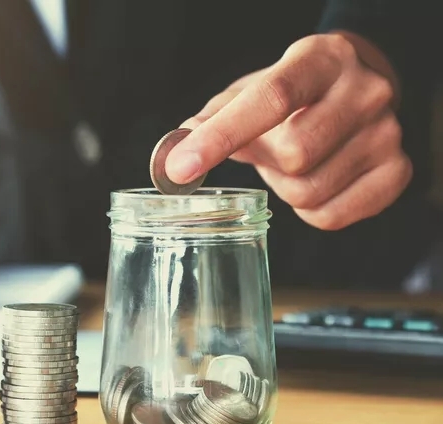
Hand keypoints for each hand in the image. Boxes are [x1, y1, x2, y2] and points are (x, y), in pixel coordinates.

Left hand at [166, 33, 409, 229]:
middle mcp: (364, 92)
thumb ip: (210, 120)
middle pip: (294, 155)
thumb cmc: (294, 93)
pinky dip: (307, 210)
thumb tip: (173, 156)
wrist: (357, 87)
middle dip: (264, 162)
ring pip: (308, 192)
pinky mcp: (397, 172)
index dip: (221, 137)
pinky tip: (313, 181)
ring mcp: (387, 133)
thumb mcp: (250, 91)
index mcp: (320, 60)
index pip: (270, 100)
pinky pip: (330, 217)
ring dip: (283, 188)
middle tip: (265, 151)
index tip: (180, 168)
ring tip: (291, 163)